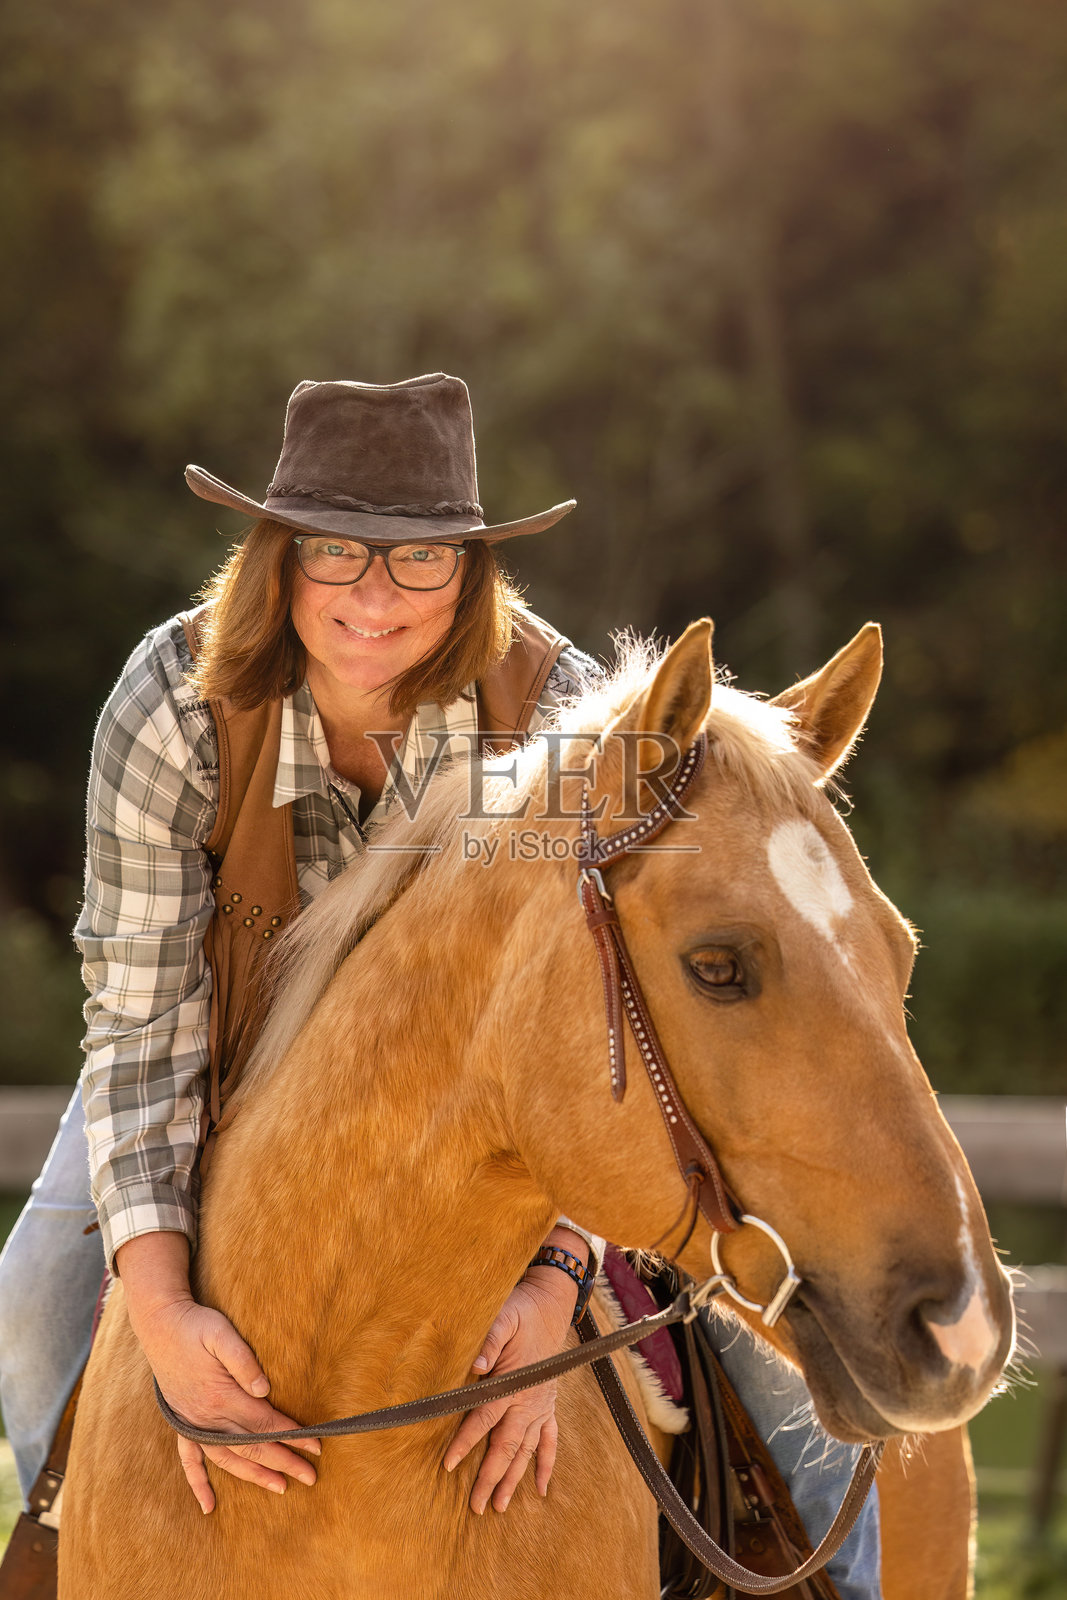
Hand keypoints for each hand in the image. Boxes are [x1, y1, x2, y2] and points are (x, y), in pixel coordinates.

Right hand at [136, 1296, 321, 1512]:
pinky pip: (189, 1460)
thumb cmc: (196, 1325)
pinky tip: (209, 1505)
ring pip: (227, 1459)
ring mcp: (193, 1423)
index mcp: (221, 1396)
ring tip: (280, 1486)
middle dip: (283, 1461)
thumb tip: (265, 1390)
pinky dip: (198, 1483)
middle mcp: (207, 1417)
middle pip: (251, 1447)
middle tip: (310, 1475)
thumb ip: (243, 1360)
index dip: (291, 1436)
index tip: (315, 1446)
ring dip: (254, 1475)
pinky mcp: (183, 1423)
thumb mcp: (221, 1333)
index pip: (264, 1423)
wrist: (160, 1324)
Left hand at [442, 1265, 577, 1513]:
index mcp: (512, 1383)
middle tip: (476, 1507)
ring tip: (500, 1507)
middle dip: (490, 1477)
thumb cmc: (520, 1312)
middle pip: (506, 1446)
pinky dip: (546, 1465)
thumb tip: (474, 1365)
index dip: (465, 1442)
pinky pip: (551, 1441)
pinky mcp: (548, 1406)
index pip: (483, 1418)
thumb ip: (489, 1341)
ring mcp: (541, 1406)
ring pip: (527, 1451)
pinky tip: (541, 1489)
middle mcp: (528, 1401)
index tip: (448, 1465)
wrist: (550, 1307)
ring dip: (513, 1479)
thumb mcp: (503, 1317)